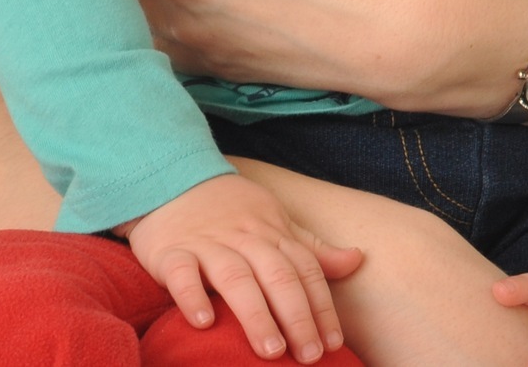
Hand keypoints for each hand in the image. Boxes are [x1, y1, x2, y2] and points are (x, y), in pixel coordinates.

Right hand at [126, 172, 362, 362]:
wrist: (171, 178)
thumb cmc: (230, 211)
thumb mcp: (275, 222)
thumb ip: (311, 248)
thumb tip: (356, 260)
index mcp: (272, 233)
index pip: (304, 270)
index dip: (321, 306)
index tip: (333, 342)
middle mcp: (243, 238)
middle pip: (277, 275)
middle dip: (296, 316)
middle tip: (309, 354)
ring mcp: (207, 244)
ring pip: (236, 277)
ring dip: (256, 314)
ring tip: (270, 350)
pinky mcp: (170, 252)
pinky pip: (181, 273)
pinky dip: (192, 296)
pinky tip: (204, 322)